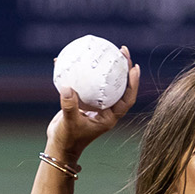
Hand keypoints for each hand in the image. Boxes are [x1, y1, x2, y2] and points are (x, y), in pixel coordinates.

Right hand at [45, 46, 139, 164]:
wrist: (59, 145)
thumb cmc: (68, 139)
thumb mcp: (69, 123)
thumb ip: (69, 106)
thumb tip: (67, 88)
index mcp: (109, 117)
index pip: (127, 99)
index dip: (133, 84)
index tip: (134, 68)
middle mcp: (106, 109)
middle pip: (119, 86)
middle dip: (123, 68)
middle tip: (122, 50)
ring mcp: (96, 104)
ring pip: (105, 82)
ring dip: (107, 66)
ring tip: (107, 48)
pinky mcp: (84, 100)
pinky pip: (87, 82)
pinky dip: (83, 71)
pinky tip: (75, 56)